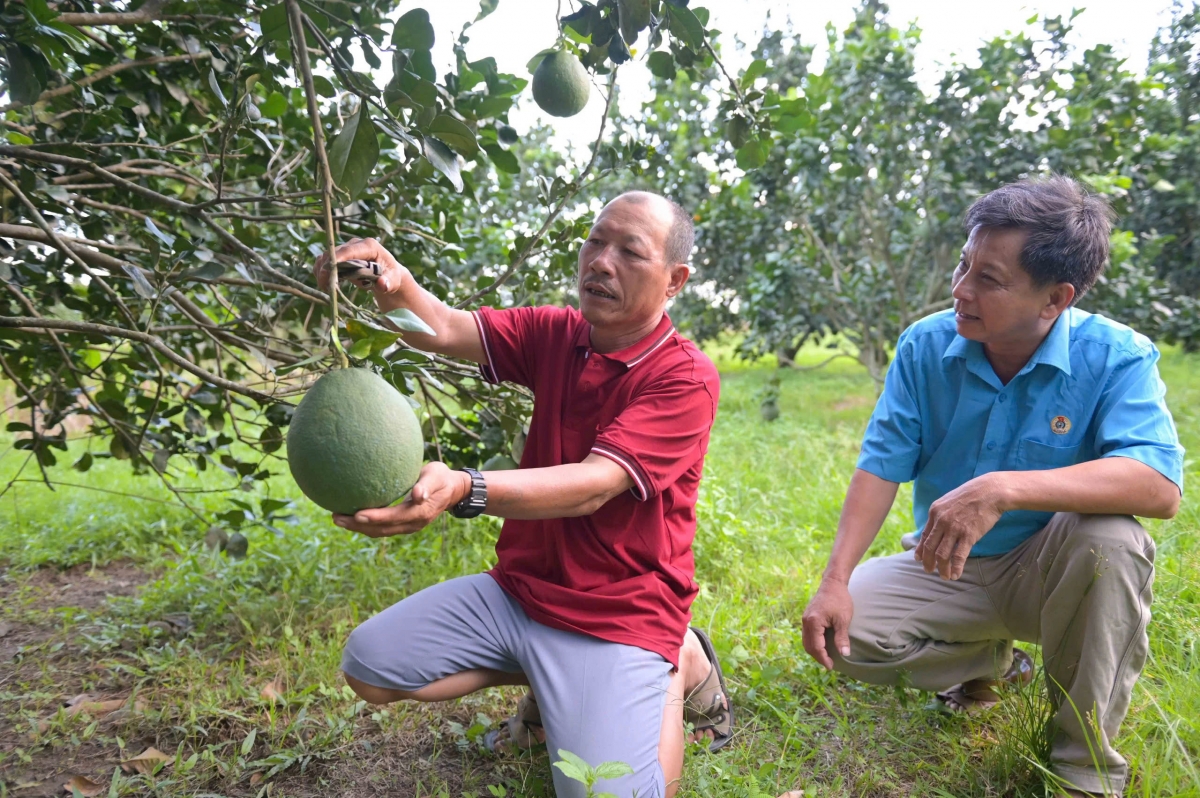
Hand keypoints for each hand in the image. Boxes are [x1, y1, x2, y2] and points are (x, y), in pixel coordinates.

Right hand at [313, 237, 407, 294]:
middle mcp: (355, 244)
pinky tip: (325, 285)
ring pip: (326, 257)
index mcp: (369, 246)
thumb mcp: (393, 281)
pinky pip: (324, 262)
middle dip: (326, 269)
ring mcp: (345, 249)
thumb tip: (382, 284)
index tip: (328, 271)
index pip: (350, 250)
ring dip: (321, 272)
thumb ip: (388, 282)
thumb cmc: (391, 276)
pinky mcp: (339, 257)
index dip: (337, 259)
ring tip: (325, 287)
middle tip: (325, 286)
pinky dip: (321, 272)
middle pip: (334, 253)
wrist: (387, 274)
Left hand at [332, 462, 469, 537]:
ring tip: (338, 518)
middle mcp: (413, 523)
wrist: (452, 490)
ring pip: (379, 531)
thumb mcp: (437, 476)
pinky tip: (351, 516)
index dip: (375, 518)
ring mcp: (408, 526)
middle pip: (381, 529)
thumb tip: (417, 494)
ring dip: (358, 528)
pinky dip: (366, 525)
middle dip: (358, 526)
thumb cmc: (442, 478)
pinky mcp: (404, 524)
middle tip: (336, 517)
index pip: (393, 518)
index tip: (356, 514)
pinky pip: (382, 528)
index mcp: (420, 512)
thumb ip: (427, 485)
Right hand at [801, 578, 853, 670]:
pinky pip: (807, 635)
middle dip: (818, 656)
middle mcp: (806, 622)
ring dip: (815, 650)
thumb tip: (844, 654)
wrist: (833, 584)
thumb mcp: (843, 620)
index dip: (823, 658)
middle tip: (829, 664)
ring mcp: (805, 619)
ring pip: (806, 641)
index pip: (816, 647)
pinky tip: (823, 645)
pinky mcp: (807, 617)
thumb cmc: (840, 600)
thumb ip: (842, 638)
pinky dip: (814, 643)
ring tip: (826, 657)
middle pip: (808, 646)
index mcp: (813, 622)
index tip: (831, 666)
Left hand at [913, 472, 1007, 579]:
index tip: (918, 559)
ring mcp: (954, 528)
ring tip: (943, 576)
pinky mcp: (968, 535)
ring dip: (941, 568)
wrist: (990, 491)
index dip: (921, 549)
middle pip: (930, 547)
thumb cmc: (972, 495)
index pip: (925, 535)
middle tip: (928, 570)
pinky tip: (955, 575)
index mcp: (935, 511)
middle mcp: (941, 521)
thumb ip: (941, 514)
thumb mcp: (949, 501)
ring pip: (942, 554)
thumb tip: (937, 527)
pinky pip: (958, 556)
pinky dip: (956, 567)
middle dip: (928, 561)